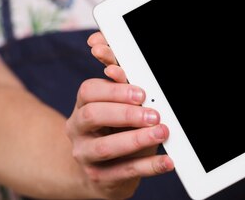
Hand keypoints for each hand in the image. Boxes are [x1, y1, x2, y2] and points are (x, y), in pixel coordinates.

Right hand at [64, 32, 173, 198]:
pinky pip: (124, 172)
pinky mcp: (98, 178)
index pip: (89, 91)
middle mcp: (77, 129)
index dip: (114, 90)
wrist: (100, 170)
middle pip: (92, 115)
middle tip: (153, 114)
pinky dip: (149, 166)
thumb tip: (118, 66)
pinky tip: (167, 161)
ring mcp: (85, 155)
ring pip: (105, 147)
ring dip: (137, 139)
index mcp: (82, 105)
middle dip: (126, 113)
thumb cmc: (114, 130)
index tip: (140, 93)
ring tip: (162, 132)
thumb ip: (121, 87)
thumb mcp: (117, 107)